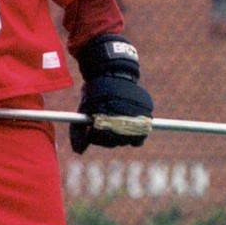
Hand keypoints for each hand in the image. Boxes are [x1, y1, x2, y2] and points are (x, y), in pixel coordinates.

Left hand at [69, 35, 153, 153]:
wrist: (113, 72)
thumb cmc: (96, 92)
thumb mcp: (83, 109)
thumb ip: (78, 132)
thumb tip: (79, 151)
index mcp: (107, 116)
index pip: (102, 139)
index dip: (96, 136)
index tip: (93, 128)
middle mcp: (124, 117)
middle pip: (117, 141)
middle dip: (109, 136)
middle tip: (105, 125)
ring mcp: (137, 116)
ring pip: (131, 139)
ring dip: (123, 135)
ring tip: (117, 121)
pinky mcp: (147, 112)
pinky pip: (143, 133)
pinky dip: (137, 132)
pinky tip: (128, 123)